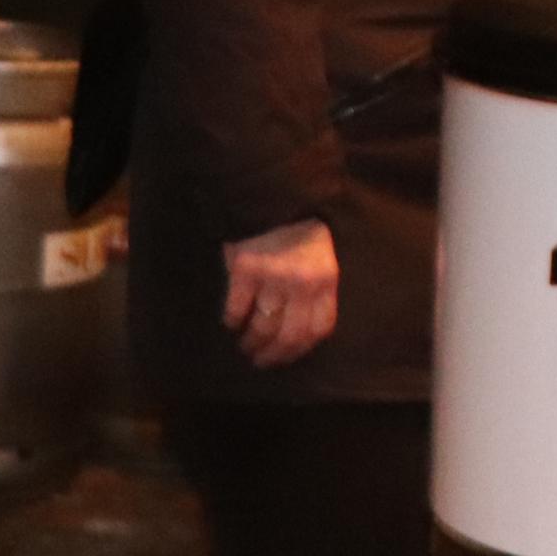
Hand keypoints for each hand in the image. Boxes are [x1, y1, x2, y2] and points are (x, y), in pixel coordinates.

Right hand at [222, 218, 338, 366]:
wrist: (273, 194)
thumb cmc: (299, 228)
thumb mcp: (321, 257)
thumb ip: (317, 289)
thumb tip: (302, 329)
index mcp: (325, 279)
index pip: (319, 328)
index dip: (302, 348)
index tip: (289, 355)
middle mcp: (301, 283)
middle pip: (289, 335)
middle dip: (274, 354)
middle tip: (262, 361)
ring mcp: (272, 277)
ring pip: (262, 326)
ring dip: (252, 342)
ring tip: (246, 346)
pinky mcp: (244, 270)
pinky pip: (237, 308)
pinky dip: (233, 320)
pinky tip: (231, 323)